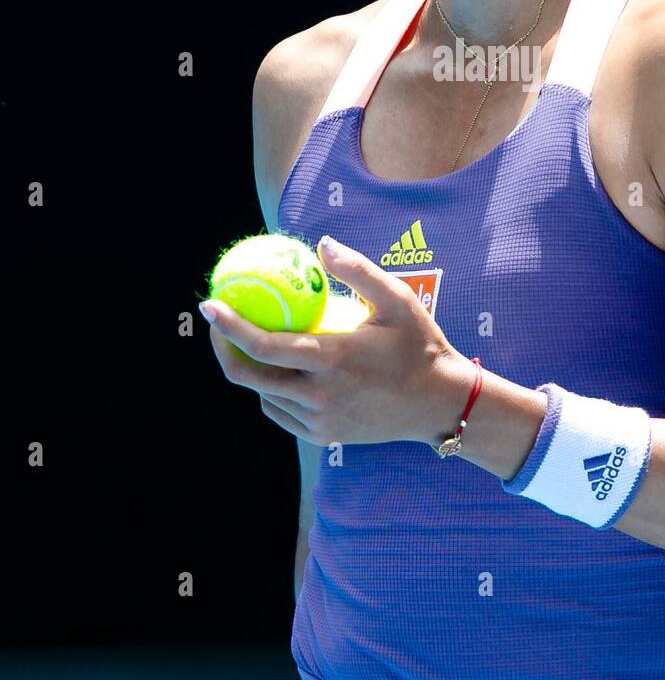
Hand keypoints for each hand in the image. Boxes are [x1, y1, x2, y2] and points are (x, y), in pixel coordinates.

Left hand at [200, 236, 469, 446]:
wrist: (439, 405)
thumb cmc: (420, 345)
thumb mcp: (397, 300)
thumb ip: (358, 270)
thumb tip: (321, 244)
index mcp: (333, 359)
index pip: (264, 346)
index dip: (229, 327)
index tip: (209, 305)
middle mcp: (321, 395)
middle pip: (249, 377)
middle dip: (222, 348)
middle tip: (217, 322)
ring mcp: (320, 420)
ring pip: (263, 395)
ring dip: (249, 368)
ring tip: (246, 340)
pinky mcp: (323, 435)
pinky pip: (280, 411)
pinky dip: (270, 389)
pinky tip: (276, 369)